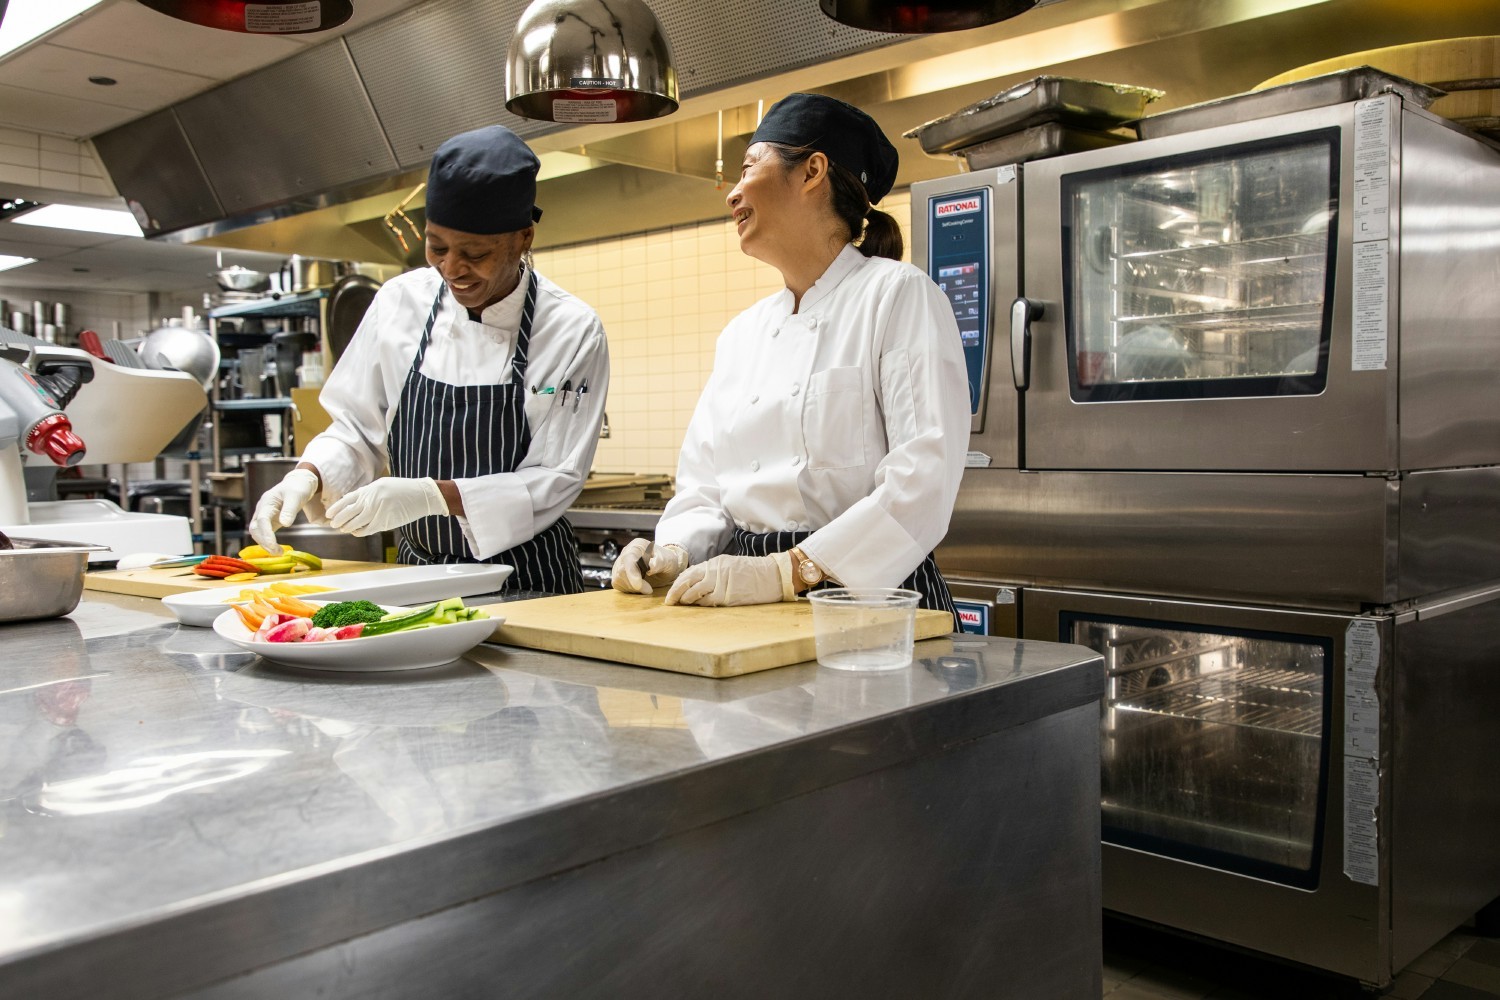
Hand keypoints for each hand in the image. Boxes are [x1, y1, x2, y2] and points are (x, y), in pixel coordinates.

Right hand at [249, 468, 320, 553]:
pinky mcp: (269, 521)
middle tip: (278, 552)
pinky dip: (268, 542)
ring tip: (278, 553)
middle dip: (264, 541)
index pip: (262, 520)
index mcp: (267, 502)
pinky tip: (277, 549)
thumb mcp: (296, 496)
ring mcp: (263, 515)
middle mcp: (262, 509)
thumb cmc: (297, 488)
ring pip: (257, 532)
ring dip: (265, 544)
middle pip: (255, 528)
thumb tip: (285, 524)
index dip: (266, 534)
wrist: (298, 483)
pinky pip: (264, 533)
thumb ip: (290, 510)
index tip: (273, 545)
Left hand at [325, 477, 447, 536]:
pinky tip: (356, 532)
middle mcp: (370, 501)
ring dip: (347, 528)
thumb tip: (350, 500)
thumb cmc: (402, 488)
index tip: (329, 515)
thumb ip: (366, 493)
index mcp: (369, 490)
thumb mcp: (381, 485)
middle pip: (347, 514)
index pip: (346, 501)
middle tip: (333, 524)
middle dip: (338, 520)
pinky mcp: (384, 523)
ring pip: (355, 524)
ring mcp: (377, 513)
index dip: (336, 509)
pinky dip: (359, 532)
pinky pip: (366, 530)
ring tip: (343, 529)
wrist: (421, 495)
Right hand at [611, 539, 689, 594]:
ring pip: (618, 579)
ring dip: (633, 588)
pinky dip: (629, 589)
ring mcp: (619, 564)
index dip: (632, 573)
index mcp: (637, 545)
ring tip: (647, 587)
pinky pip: (618, 584)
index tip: (638, 585)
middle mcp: (625, 553)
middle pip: (621, 571)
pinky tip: (640, 587)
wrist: (664, 566)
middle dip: (635, 584)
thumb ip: (660, 562)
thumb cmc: (666, 561)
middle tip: (649, 590)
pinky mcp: (618, 574)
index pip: (629, 558)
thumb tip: (651, 566)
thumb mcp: (668, 560)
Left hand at [664, 553, 793, 606]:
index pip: (690, 572)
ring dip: (686, 599)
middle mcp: (716, 571)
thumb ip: (714, 573)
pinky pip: (708, 601)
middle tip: (669, 601)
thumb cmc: (753, 573)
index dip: (677, 583)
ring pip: (695, 592)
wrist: (773, 576)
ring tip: (683, 603)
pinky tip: (698, 605)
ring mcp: (721, 583)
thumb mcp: (731, 566)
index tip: (671, 593)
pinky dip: (700, 604)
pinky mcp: (728, 596)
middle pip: (688, 581)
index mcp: (716, 563)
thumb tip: (696, 583)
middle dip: (675, 592)